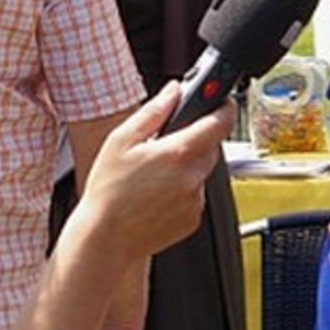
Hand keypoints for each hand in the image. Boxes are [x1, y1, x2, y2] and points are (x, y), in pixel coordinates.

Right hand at [79, 82, 232, 261]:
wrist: (106, 239)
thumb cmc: (108, 192)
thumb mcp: (122, 139)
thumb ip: (154, 110)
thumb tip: (173, 90)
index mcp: (178, 153)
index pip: (220, 122)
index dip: (223, 106)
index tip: (220, 99)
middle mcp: (193, 177)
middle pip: (212, 145)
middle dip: (196, 138)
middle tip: (167, 142)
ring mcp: (195, 200)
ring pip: (203, 170)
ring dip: (188, 165)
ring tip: (156, 172)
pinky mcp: (193, 218)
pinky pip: (197, 193)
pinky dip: (184, 188)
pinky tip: (158, 192)